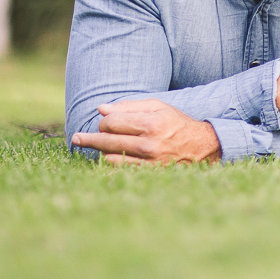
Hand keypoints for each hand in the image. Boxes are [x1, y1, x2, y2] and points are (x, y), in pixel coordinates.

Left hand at [70, 99, 221, 164]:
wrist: (202, 147)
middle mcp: (150, 142)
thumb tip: (101, 109)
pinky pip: (118, 168)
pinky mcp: (149, 172)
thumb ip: (129, 106)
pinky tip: (105, 157)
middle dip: (90, 137)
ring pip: (109, 156)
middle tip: (77, 137)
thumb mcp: (158, 107)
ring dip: (99, 150)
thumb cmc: (177, 124)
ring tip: (93, 146)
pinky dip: (109, 161)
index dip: (104, 121)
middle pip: (107, 139)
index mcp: (152, 123)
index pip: (112, 122)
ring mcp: (149, 160)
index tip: (103, 121)